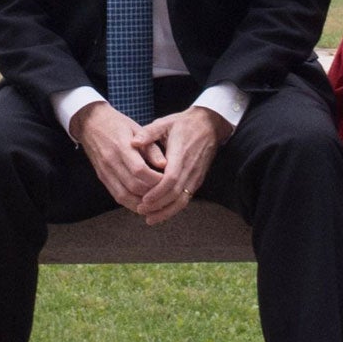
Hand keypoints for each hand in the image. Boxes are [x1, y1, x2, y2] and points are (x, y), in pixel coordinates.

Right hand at [70, 102, 163, 212]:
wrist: (90, 123)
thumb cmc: (117, 124)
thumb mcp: (137, 129)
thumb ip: (151, 148)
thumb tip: (164, 165)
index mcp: (121, 146)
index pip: (140, 170)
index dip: (156, 179)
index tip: (168, 180)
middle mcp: (111, 161)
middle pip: (133, 186)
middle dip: (152, 193)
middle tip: (166, 192)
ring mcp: (105, 171)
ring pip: (124, 195)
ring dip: (142, 202)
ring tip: (156, 201)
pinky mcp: (102, 177)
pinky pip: (117, 196)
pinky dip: (131, 202)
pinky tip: (143, 202)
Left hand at [130, 106, 229, 223]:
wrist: (209, 125)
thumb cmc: (183, 123)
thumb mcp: (165, 123)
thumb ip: (149, 133)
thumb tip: (133, 142)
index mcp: (180, 155)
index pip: (171, 179)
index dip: (158, 192)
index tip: (144, 200)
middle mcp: (190, 168)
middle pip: (176, 194)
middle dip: (159, 206)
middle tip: (141, 211)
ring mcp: (195, 176)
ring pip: (183, 200)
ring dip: (167, 211)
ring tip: (150, 218)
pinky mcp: (197, 179)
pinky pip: (187, 197)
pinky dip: (175, 207)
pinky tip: (162, 212)